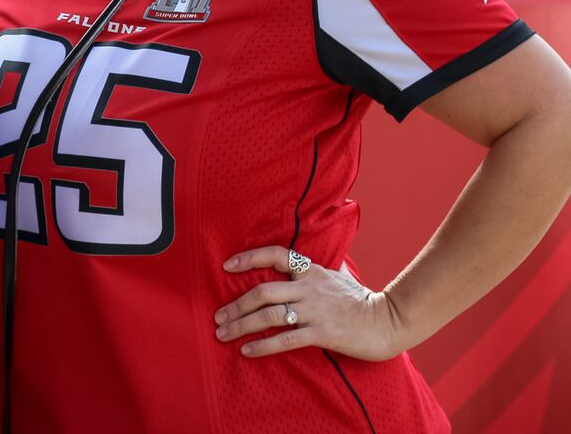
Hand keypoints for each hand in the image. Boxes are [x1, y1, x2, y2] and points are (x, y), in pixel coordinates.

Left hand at [213, 246, 407, 361]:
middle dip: (235, 305)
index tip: (227, 266)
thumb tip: (303, 266)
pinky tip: (246, 351)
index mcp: (311, 270)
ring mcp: (315, 310)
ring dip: (241, 325)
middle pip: (262, 292)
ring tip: (223, 334)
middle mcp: (309, 288)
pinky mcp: (322, 333)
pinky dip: (262, 345)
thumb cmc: (361, 300)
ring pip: (269, 315)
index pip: (276, 255)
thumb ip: (317, 271)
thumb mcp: (338, 276)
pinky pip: (285, 339)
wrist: (389, 320)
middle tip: (218, 317)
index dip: (249, 258)